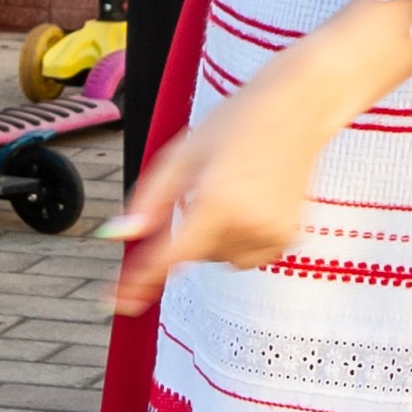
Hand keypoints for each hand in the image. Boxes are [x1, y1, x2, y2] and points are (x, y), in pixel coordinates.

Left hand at [104, 0, 411, 315]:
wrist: (296, 110)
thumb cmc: (237, 124)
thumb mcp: (181, 154)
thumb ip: (149, 201)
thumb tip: (121, 236)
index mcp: (216, 200)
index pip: (170, 257)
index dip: (139, 281)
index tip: (115, 301)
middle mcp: (247, 223)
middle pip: (196, 257)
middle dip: (189, 233)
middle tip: (205, 188)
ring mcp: (271, 233)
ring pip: (220, 260)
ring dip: (214, 238)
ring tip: (231, 191)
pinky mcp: (287, 238)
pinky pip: (246, 257)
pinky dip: (237, 240)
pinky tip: (248, 204)